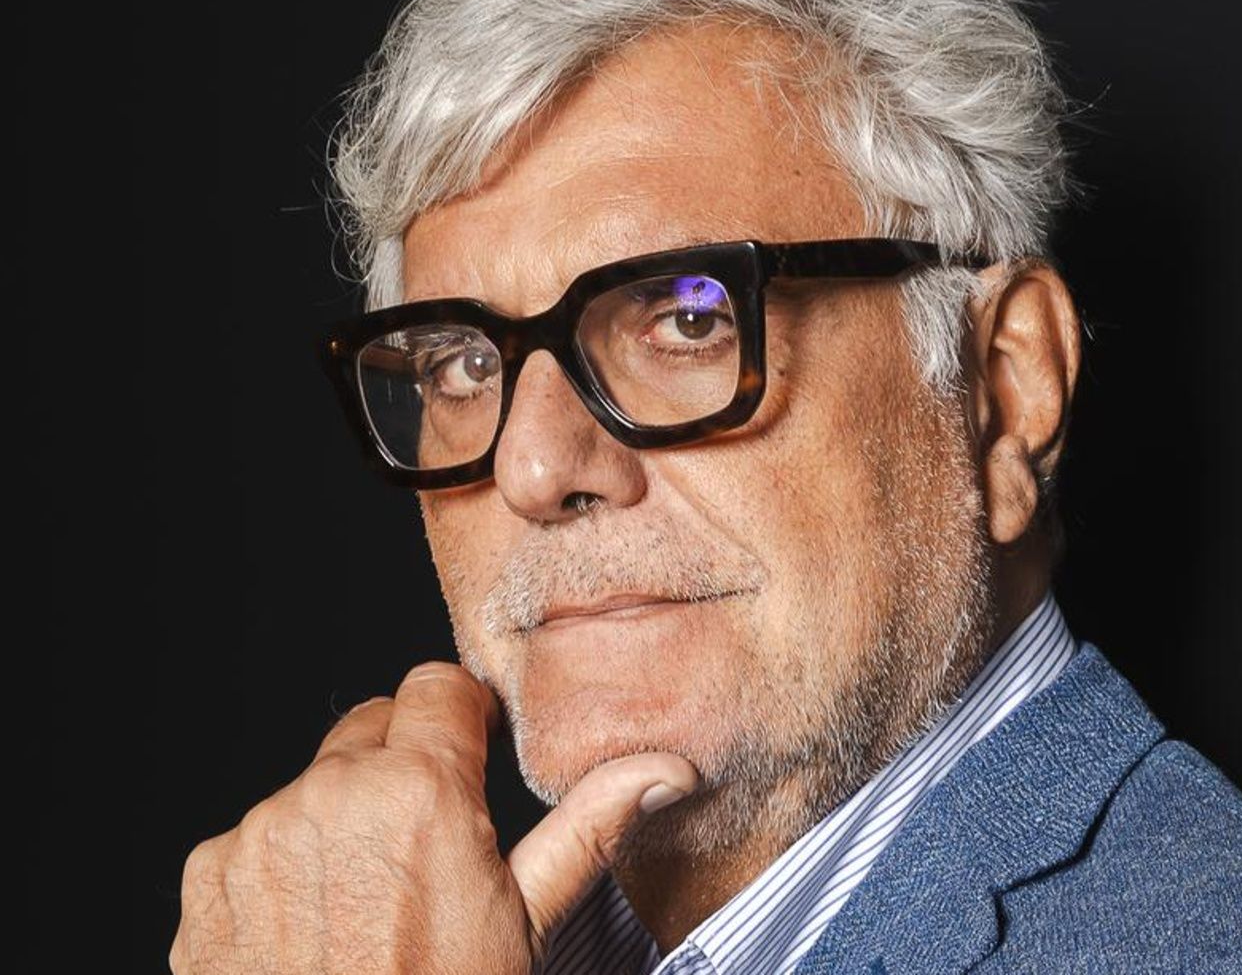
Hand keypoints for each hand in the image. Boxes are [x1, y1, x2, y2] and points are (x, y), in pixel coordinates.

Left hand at [171, 661, 698, 973]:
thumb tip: (664, 769)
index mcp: (417, 790)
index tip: (472, 755)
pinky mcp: (208, 878)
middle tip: (429, 844)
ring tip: (371, 900)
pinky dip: (284, 869)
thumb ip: (589, 826)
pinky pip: (254, 841)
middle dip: (402, 764)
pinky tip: (316, 927)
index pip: (436, 684)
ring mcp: (258, 835)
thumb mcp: (528, 924)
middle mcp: (328, 796)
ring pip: (313, 786)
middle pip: (371, 727)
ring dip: (341, 819)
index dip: (463, 720)